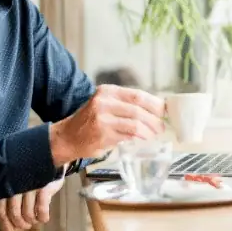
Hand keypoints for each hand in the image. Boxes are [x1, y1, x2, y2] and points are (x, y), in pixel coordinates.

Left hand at [0, 177, 64, 230]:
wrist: (52, 157)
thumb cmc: (32, 178)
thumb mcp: (18, 190)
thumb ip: (10, 208)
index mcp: (5, 185)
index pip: (1, 211)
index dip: (5, 227)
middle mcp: (15, 184)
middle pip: (14, 214)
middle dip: (20, 225)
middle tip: (26, 226)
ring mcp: (29, 184)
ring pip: (27, 214)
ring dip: (32, 221)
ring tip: (35, 219)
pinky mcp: (43, 184)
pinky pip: (41, 209)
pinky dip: (42, 217)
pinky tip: (44, 218)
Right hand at [50, 84, 165, 164]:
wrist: (67, 137)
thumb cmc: (90, 122)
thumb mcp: (105, 105)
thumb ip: (125, 105)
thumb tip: (154, 110)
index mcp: (107, 91)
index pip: (137, 95)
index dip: (154, 103)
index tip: (164, 110)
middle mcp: (104, 102)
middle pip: (138, 108)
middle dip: (154, 118)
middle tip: (161, 126)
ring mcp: (102, 118)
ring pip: (135, 122)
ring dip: (149, 130)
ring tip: (154, 134)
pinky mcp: (103, 134)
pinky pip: (128, 135)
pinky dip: (139, 137)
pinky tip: (144, 139)